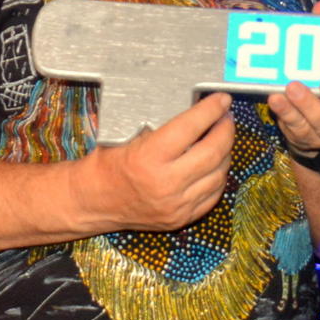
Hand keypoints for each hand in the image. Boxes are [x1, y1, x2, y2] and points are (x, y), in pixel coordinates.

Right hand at [84, 93, 235, 230]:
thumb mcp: (127, 136)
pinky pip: (212, 196)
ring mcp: (176, 205)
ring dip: (226, 153)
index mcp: (149, 157)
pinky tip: (216, 163)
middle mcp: (166, 183)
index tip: (221, 100)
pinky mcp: (180, 219)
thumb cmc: (107, 164)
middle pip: (212, 152)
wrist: (93, 201)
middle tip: (226, 117)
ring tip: (222, 138)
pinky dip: (218, 176)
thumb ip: (161, 127)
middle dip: (225, 130)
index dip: (211, 110)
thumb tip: (194, 111)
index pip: (191, 127)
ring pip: (218, 175)